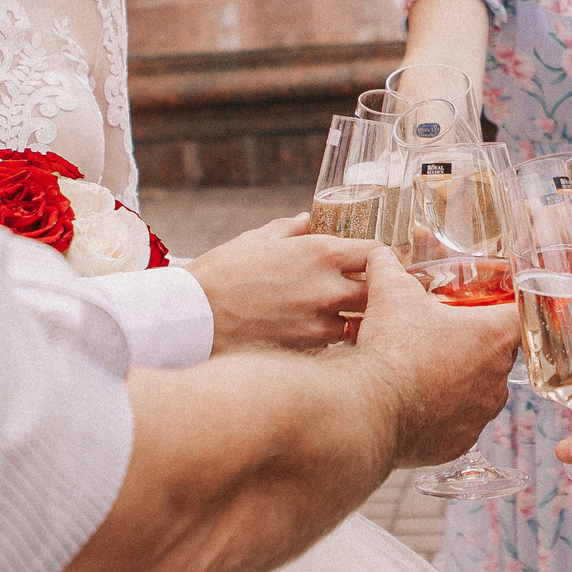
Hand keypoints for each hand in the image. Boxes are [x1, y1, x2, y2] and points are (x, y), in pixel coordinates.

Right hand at [186, 215, 372, 351]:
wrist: (191, 318)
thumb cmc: (219, 274)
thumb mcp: (255, 240)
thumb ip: (290, 229)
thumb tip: (307, 220)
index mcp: (321, 253)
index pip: (377, 253)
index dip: (380, 257)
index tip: (375, 261)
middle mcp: (328, 289)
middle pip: (378, 294)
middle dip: (374, 292)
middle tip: (362, 292)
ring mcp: (320, 324)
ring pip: (358, 324)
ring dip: (353, 319)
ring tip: (337, 315)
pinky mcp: (307, 351)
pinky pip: (333, 344)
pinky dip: (330, 339)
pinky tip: (314, 334)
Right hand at [350, 246, 516, 466]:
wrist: (370, 410)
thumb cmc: (391, 350)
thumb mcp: (390, 295)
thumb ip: (389, 267)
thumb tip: (379, 253)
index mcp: (492, 336)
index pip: (518, 315)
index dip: (506, 306)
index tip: (494, 304)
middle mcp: (497, 378)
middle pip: (499, 353)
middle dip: (475, 344)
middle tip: (446, 336)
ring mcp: (481, 414)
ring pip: (481, 391)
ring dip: (461, 380)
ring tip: (427, 371)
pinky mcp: (461, 442)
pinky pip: (460, 423)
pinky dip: (445, 413)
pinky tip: (419, 404)